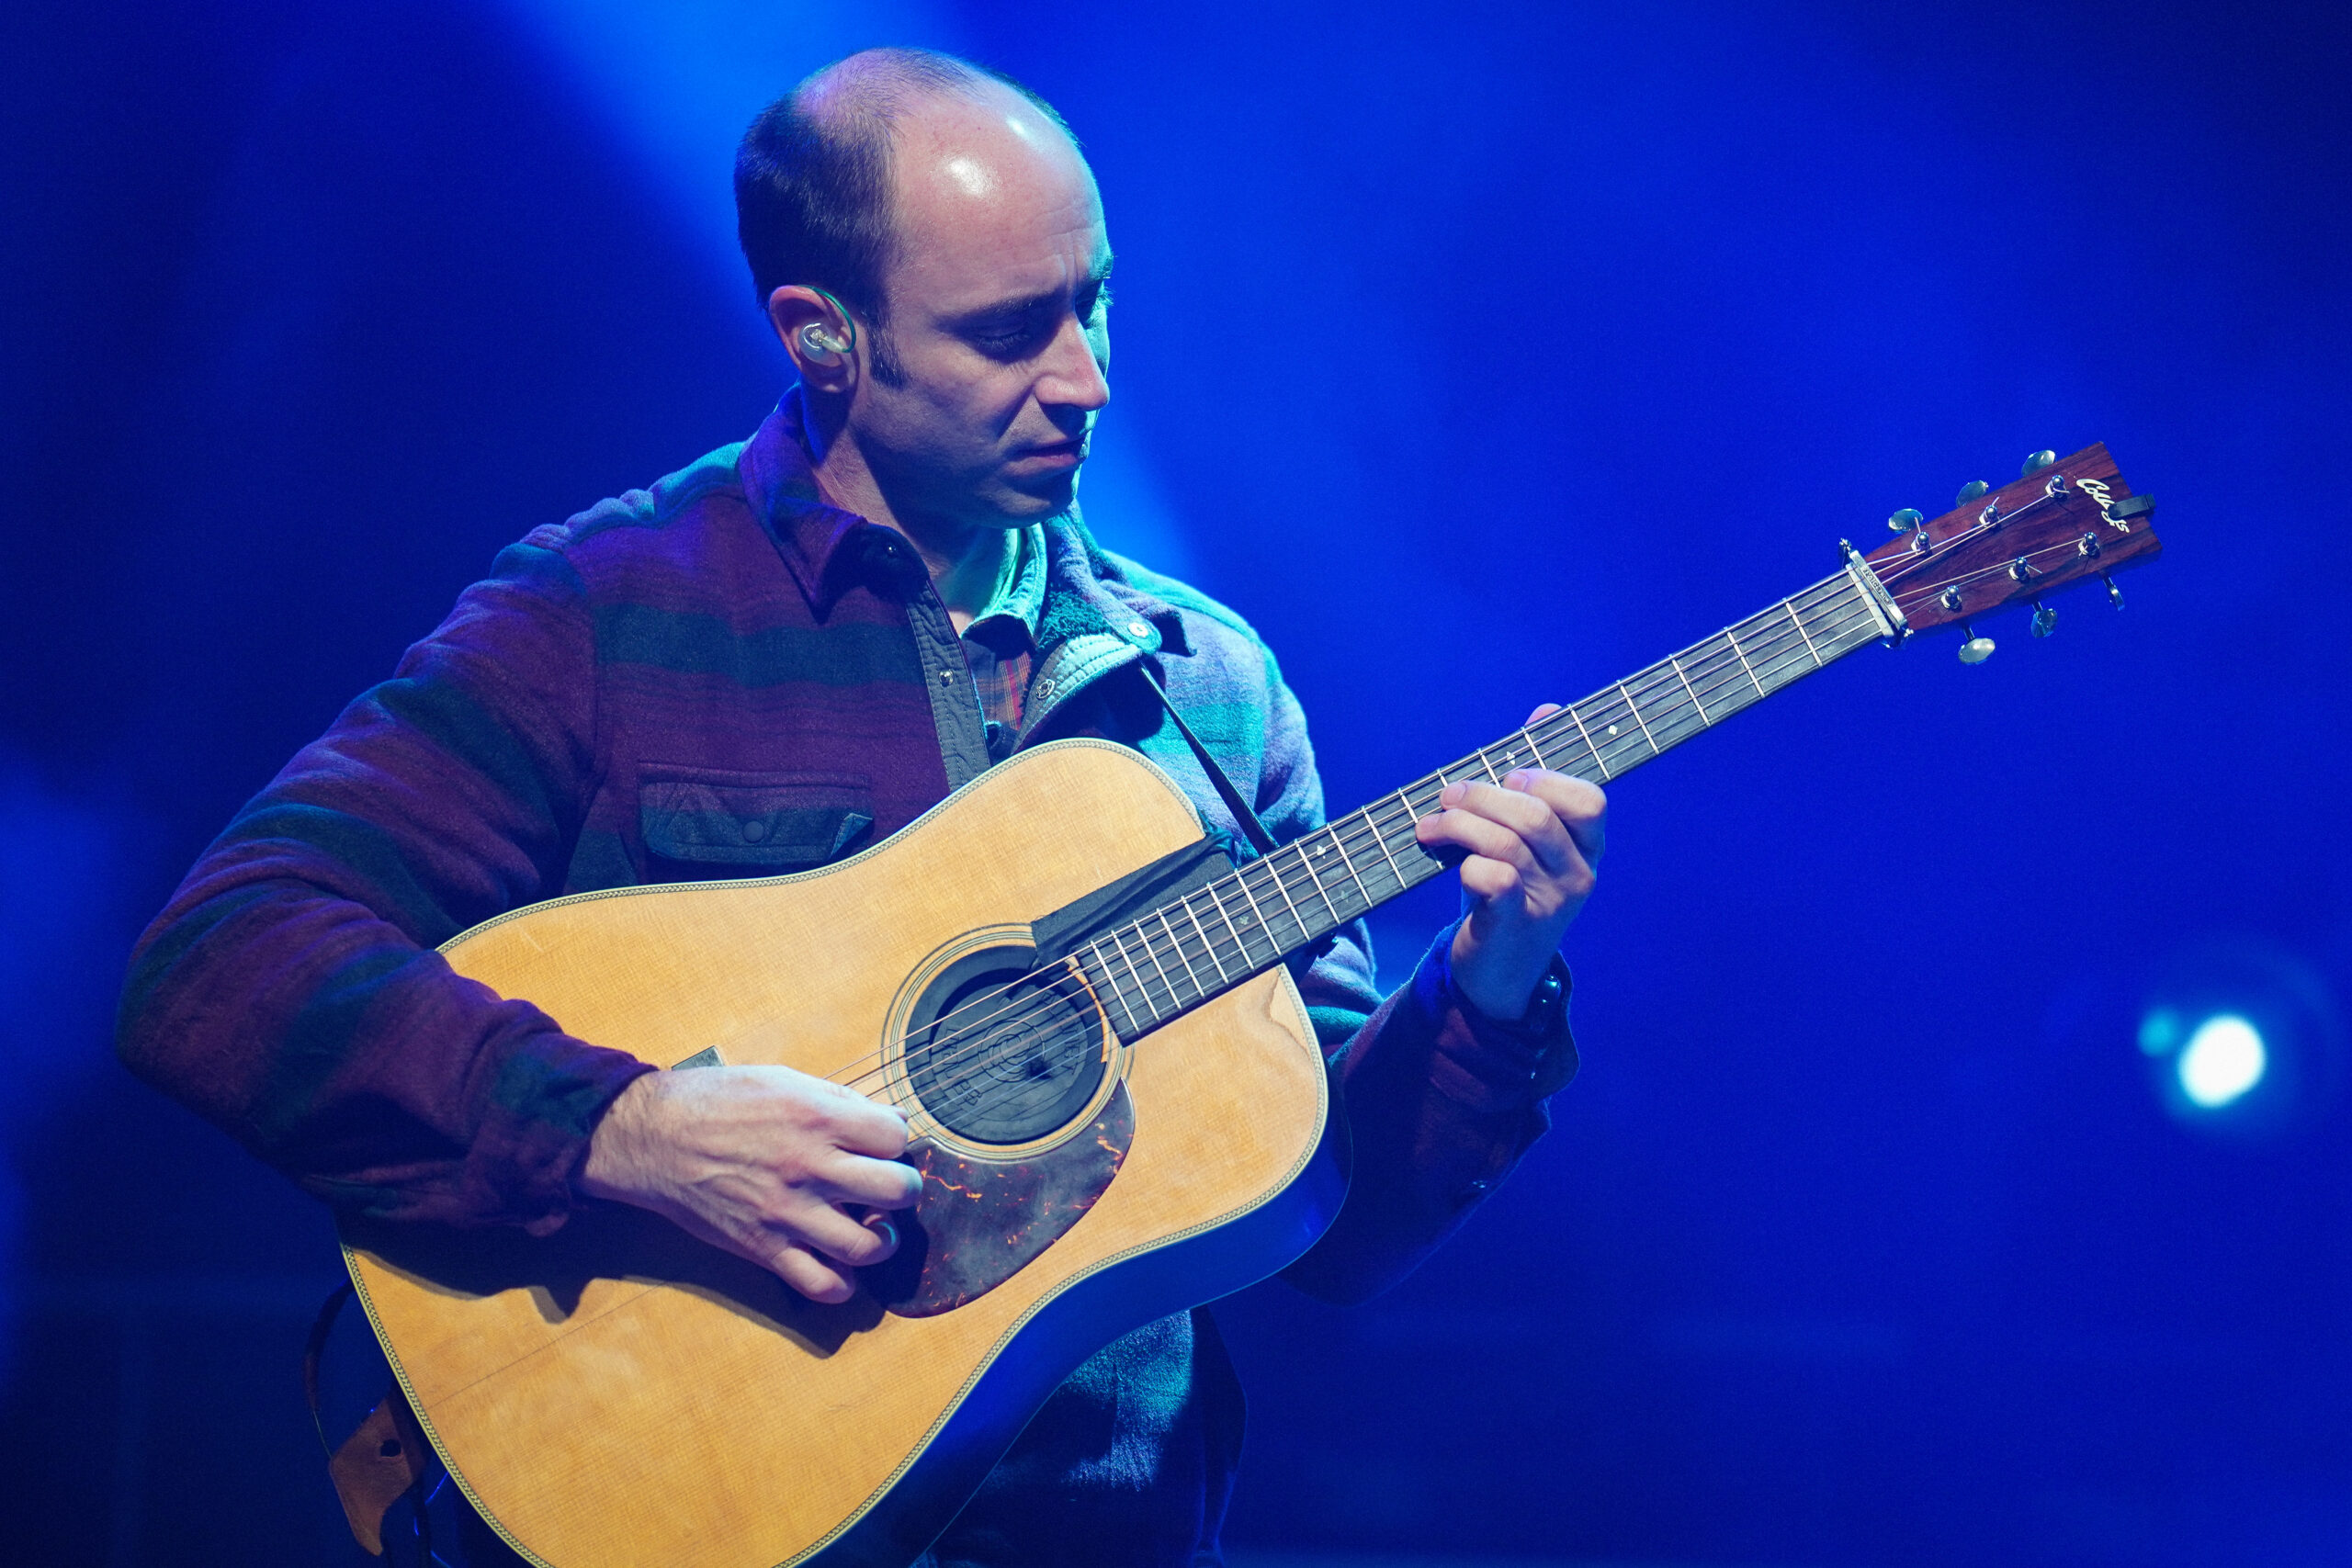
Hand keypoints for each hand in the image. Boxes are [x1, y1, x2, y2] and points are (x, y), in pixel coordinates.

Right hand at [577, 1064, 923, 1303]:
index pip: (895, 1136)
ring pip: (867, 1246)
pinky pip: (820, 1284)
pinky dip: (841, 1282)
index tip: (882, 1143)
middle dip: (904, 1188)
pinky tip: (839, 1263)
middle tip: (889, 1186)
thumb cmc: (719, 1101)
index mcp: (816, 1118)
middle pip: (898, 1190)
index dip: (895, 1139)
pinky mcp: (763, 1248)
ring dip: (882, 1240)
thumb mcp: (784, 1080)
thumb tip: (888, 1123)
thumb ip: (838, 1102)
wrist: (654, 1137)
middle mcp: (808, 1167)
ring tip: (873, 1228)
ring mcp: (786, 1213)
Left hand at [1413, 704, 1607, 1021]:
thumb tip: (1549, 709)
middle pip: (1537, 816)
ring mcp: (1550, 904)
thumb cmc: (1510, 888)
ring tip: (1429, 825)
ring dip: (1459, 825)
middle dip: (1483, 796)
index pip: (1590, 800)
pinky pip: (1493, 879)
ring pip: (1508, 844)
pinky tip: (1450, 866)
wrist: (1497, 971)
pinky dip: (1465, 865)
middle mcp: (1579, 875)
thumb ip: (1538, 774)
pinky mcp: (1514, 926)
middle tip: (1448, 797)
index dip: (1546, 779)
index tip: (1508, 777)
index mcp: (1588, 847)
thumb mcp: (1528, 836)